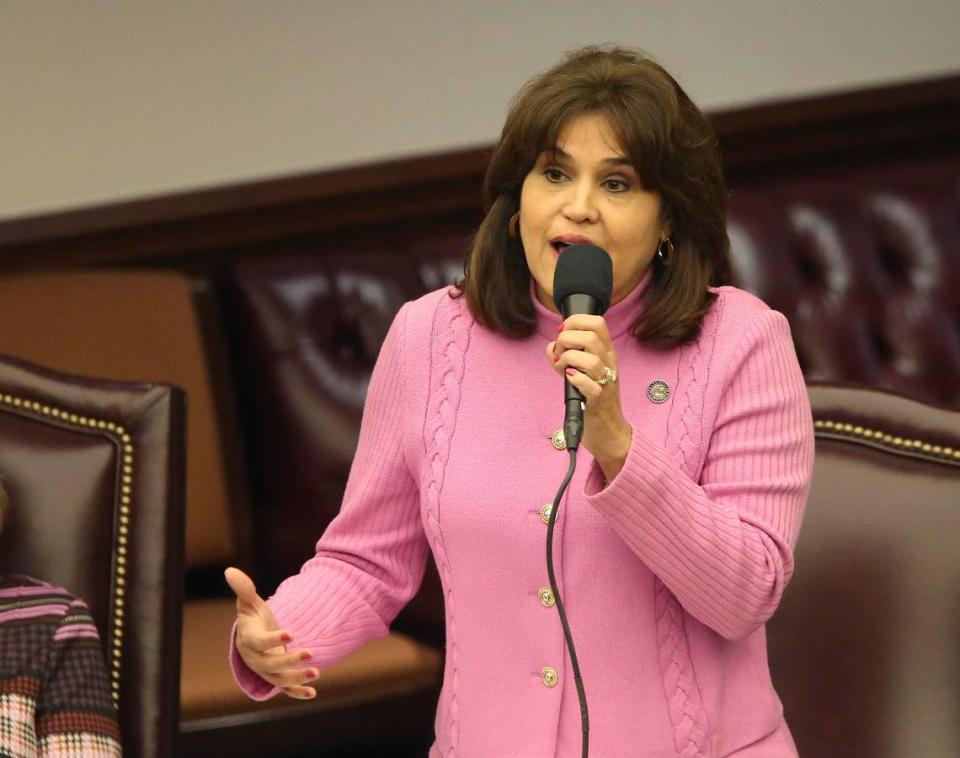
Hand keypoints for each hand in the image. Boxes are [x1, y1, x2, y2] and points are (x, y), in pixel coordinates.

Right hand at [225, 567, 317, 698]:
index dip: (273, 639)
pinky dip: (297, 693)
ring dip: (297, 678)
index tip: (291, 633)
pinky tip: (313, 693)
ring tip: (316, 672)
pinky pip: (285, 689)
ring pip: (279, 679)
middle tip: (310, 653)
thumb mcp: (248, 602)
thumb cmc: (252, 617)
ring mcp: (266, 670)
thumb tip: (230, 570)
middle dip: (290, 661)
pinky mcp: (276, 677)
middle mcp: (255, 659)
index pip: (259, 642)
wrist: (253, 637)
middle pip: (271, 664)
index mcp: (248, 639)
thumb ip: (243, 588)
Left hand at [546, 314, 631, 480]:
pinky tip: (569, 379)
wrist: (609, 431)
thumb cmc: (593, 399)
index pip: (597, 322)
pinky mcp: (599, 400)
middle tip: (559, 354)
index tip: (561, 332)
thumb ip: (566, 357)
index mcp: (606, 353)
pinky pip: (590, 384)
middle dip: (567, 340)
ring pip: (591, 358)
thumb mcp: (581, 372)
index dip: (575, 321)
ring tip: (562, 368)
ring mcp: (606, 382)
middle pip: (591, 336)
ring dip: (568, 359)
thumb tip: (551, 347)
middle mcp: (609, 364)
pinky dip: (575, 378)